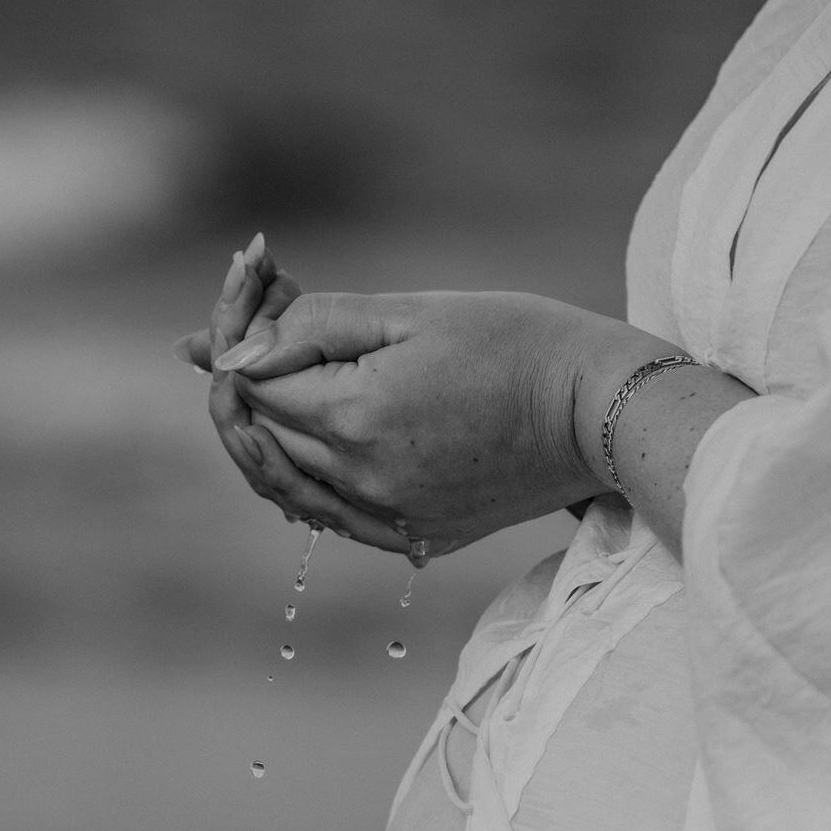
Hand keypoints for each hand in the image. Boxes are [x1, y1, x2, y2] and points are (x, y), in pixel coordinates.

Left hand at [214, 286, 608, 556]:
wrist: (600, 411)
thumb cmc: (516, 342)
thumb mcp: (411, 310)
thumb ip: (311, 324)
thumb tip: (230, 352)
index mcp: (356, 417)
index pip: (254, 382)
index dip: (241, 335)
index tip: (258, 293)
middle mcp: (362, 481)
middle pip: (260, 434)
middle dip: (243, 377)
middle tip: (255, 323)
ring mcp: (388, 519)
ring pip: (284, 484)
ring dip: (262, 431)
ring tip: (269, 376)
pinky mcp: (415, 538)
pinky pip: (329, 516)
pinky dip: (301, 477)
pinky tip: (305, 439)